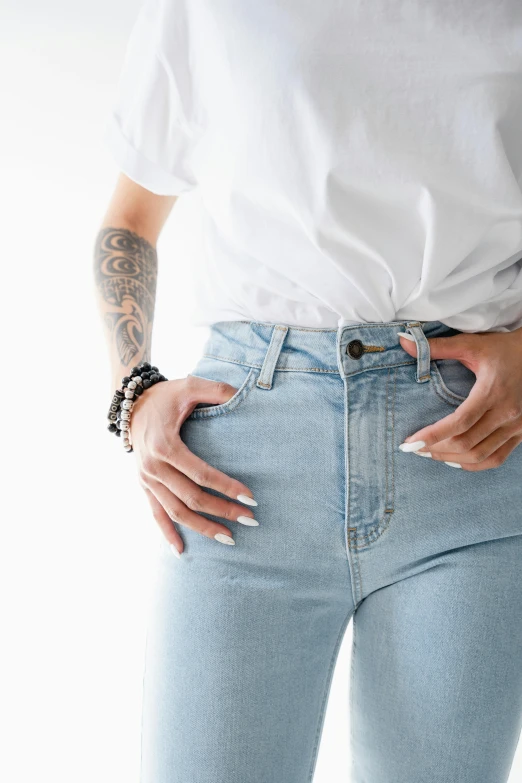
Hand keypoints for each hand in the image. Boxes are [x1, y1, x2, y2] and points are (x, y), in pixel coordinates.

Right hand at [129, 376, 257, 554]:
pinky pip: (155, 515)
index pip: (201, 474)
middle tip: (251, 520)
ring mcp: (147, 480)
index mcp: (166, 446)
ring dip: (202, 528)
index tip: (251, 498)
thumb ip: (216, 390)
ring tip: (229, 538)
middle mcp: (154, 467)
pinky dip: (167, 534)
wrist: (130, 403)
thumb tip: (242, 393)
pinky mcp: (144, 486)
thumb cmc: (165, 396)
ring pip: (176, 512)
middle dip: (222, 511)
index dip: (227, 487)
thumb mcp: (189, 386)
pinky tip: (181, 552)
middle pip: (192, 498)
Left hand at [398, 327, 521, 470]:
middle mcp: (507, 413)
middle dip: (436, 449)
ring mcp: (516, 426)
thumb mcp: (471, 344)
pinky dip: (474, 464)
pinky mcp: (521, 433)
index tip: (410, 442)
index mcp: (492, 392)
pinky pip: (496, 458)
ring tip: (429, 454)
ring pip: (480, 455)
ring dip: (451, 458)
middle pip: (467, 443)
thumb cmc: (503, 348)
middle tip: (413, 448)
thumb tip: (403, 341)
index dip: (433, 435)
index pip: (459, 422)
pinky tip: (455, 460)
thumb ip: (437, 347)